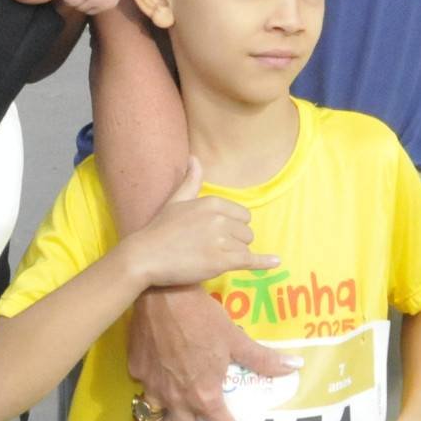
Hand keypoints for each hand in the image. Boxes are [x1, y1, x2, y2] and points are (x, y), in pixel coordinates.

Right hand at [123, 159, 275, 291]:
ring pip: (245, 247)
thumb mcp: (175, 200)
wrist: (145, 255)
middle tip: (211, 248)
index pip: (242, 215)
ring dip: (234, 255)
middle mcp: (219, 218)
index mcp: (212, 202)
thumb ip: (191, 180)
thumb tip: (195, 157)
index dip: (233, 227)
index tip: (215, 235)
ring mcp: (221, 240)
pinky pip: (249, 260)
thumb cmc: (159, 229)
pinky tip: (276, 262)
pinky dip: (263, 262)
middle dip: (235, 241)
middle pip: (246, 232)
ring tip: (211, 258)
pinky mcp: (221, 261)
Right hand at [127, 273, 298, 420]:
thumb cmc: (201, 313)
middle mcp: (178, 398)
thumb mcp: (235, 337)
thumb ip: (262, 359)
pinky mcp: (137, 370)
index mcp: (205, 395)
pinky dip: (145, 399)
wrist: (159, 290)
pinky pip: (142, 391)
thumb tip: (294, 367)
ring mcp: (153, 386)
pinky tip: (146, 398)